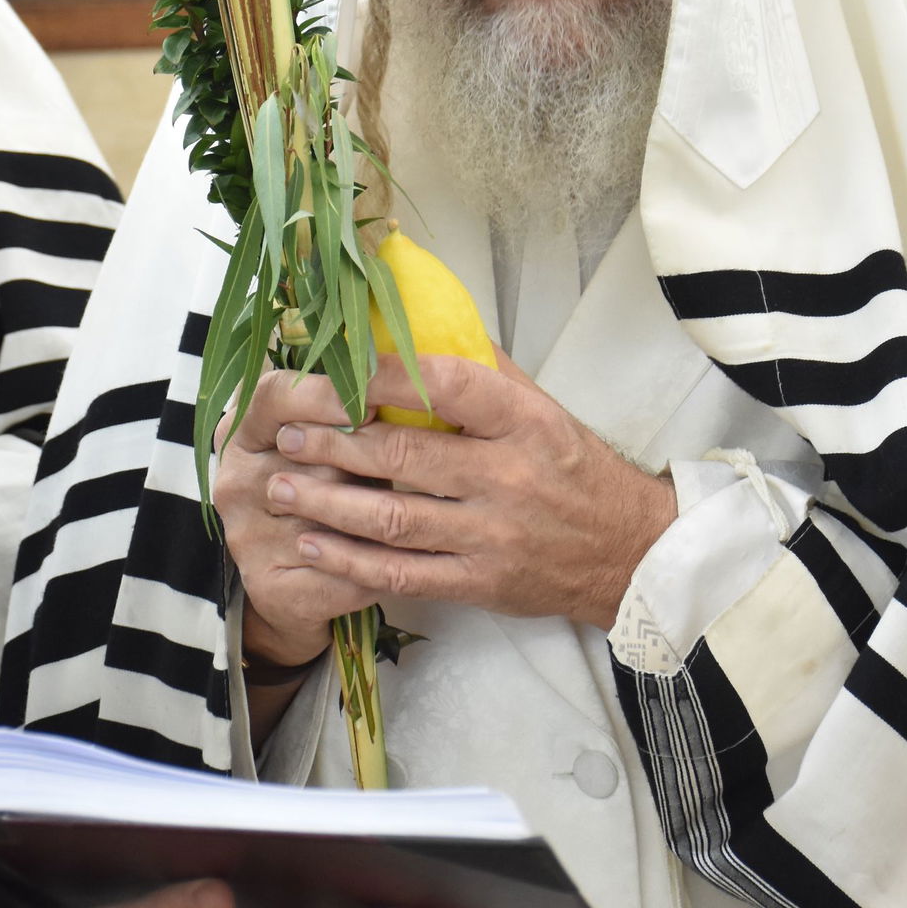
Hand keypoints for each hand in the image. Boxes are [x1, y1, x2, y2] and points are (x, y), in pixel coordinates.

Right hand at [213, 371, 385, 669]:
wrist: (301, 576)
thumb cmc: (331, 481)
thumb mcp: (332, 432)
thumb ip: (353, 399)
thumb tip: (411, 356)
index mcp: (244, 428)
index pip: (275, 395)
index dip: (328, 393)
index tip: (376, 400)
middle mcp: (235, 480)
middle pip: (306, 455)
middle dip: (364, 459)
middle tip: (408, 461)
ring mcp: (246, 536)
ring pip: (328, 517)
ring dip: (379, 513)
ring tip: (421, 509)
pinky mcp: (269, 585)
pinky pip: (340, 572)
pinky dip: (379, 565)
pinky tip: (406, 557)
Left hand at [269, 357, 677, 630]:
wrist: (625, 551)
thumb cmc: (573, 469)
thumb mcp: (544, 408)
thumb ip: (485, 371)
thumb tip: (423, 324)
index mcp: (524, 422)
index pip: (447, 386)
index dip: (385, 376)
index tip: (335, 371)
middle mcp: (508, 477)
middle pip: (407, 457)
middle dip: (335, 443)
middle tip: (286, 432)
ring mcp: (492, 535)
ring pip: (395, 519)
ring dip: (329, 503)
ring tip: (281, 485)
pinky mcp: (480, 583)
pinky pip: (403, 574)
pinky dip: (351, 562)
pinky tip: (312, 545)